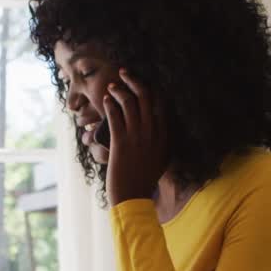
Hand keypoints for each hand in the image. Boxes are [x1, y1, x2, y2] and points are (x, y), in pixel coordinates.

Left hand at [104, 68, 167, 205]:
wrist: (132, 197)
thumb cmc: (143, 180)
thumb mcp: (159, 160)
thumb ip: (160, 143)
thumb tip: (156, 129)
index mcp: (164, 136)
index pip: (160, 104)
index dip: (151, 88)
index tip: (142, 81)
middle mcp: (153, 133)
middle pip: (145, 97)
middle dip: (134, 80)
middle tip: (124, 73)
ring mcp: (137, 137)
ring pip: (129, 103)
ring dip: (118, 90)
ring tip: (112, 87)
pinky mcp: (121, 143)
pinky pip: (115, 116)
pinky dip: (109, 104)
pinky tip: (105, 99)